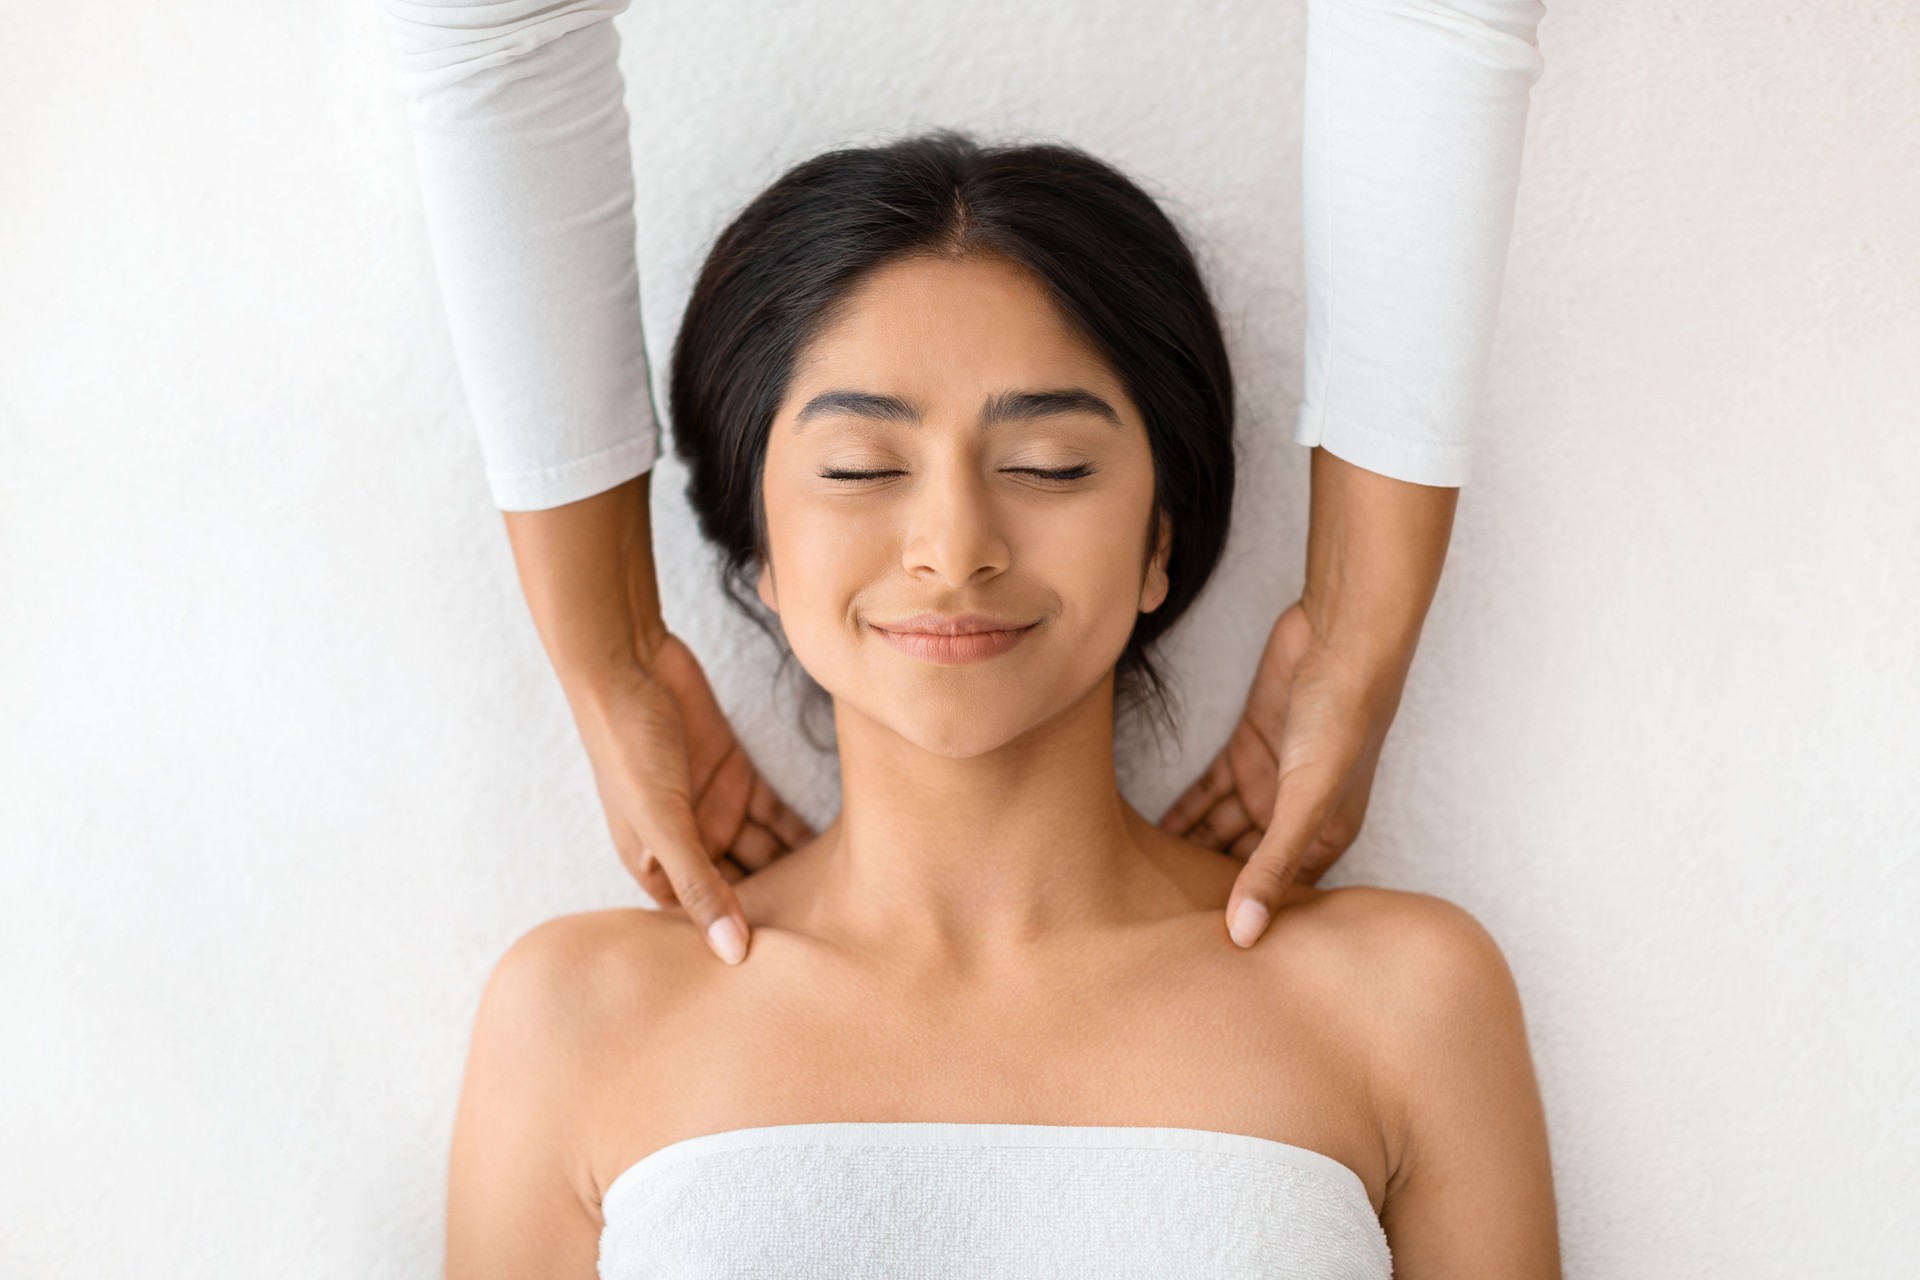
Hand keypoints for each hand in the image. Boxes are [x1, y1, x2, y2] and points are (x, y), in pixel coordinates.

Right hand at [571, 633, 813, 958]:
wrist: (629, 664)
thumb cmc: (628, 747)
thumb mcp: (663, 822)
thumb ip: (699, 885)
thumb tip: (732, 956)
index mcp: (657, 866)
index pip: (702, 919)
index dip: (738, 943)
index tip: (788, 975)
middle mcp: (689, 843)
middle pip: (740, 888)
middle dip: (778, 911)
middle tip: (834, 943)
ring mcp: (716, 808)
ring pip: (764, 851)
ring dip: (799, 871)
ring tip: (850, 904)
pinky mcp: (739, 775)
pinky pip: (777, 813)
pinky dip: (802, 829)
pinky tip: (845, 851)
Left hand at [1158, 599, 1408, 944]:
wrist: (1339, 637)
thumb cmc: (1343, 719)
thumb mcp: (1308, 800)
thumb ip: (1272, 866)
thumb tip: (1244, 935)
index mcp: (1325, 838)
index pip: (1279, 896)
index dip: (1246, 923)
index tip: (1202, 961)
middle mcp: (1296, 816)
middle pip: (1244, 865)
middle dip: (1207, 893)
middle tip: (1154, 932)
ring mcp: (1269, 781)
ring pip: (1220, 829)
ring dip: (1186, 853)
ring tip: (1139, 891)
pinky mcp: (1245, 747)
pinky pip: (1207, 792)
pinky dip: (1182, 812)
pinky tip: (1149, 835)